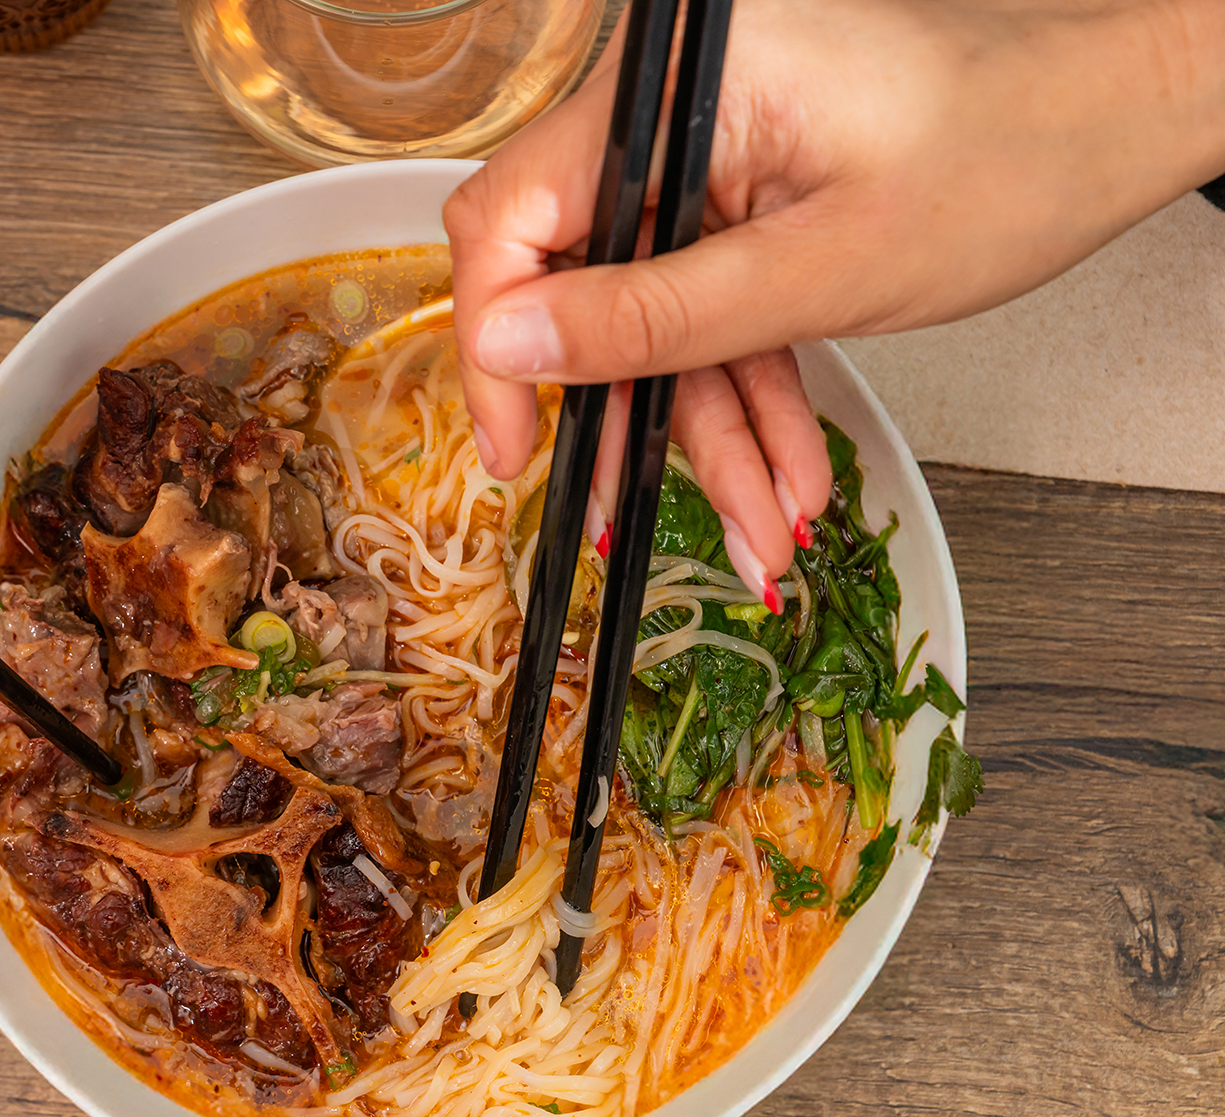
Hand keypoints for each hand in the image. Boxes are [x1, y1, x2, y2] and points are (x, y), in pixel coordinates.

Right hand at [447, 0, 1224, 598]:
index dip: (496, 338)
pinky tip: (781, 476)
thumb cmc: (1012, 159)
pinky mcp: (744, 196)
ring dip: (698, 428)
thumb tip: (506, 344)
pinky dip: (742, 392)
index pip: (516, 214)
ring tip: (755, 527)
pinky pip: (709, 307)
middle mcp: (680, 113)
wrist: (1120, 126)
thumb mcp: (822, 270)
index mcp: (683, 88)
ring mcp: (712, 157)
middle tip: (615, 508)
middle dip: (619, 409)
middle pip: (579, 276)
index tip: (516, 444)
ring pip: (652, 315)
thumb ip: (653, 315)